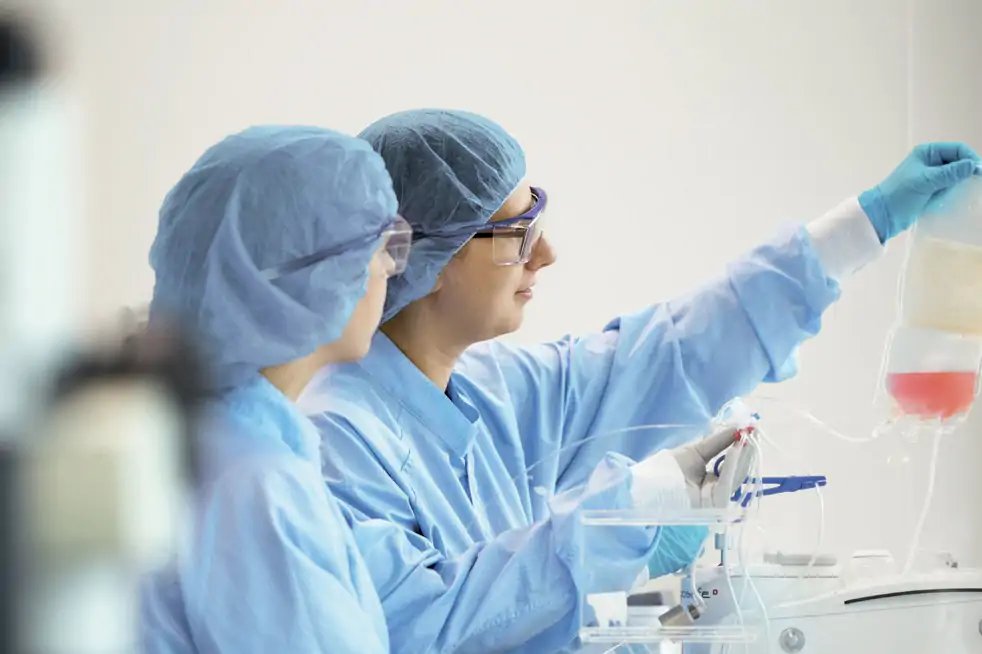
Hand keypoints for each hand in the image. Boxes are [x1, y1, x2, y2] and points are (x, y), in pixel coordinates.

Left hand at [671, 424, 755, 508]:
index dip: (740, 445)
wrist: (654, 488)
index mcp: (712, 477)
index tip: (748, 428)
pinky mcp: (717, 503)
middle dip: (745, 449)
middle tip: (752, 430)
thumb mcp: (695, 451)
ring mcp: (719, 497)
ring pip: (735, 474)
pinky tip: (736, 450)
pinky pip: (728, 482)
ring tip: (746, 437)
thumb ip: (717, 442)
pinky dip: (732, 465)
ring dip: (742, 455)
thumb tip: (736, 428)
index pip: (731, 461)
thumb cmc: (670, 469)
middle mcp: (718, 487)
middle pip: (737, 468)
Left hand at [860, 142, 980, 242]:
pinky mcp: (930, 191)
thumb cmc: (900, 195)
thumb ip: (950, 173)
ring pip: (955, 176)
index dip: (971, 158)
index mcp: (927, 152)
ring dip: (962, 183)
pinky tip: (959, 198)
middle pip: (958, 162)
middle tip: (977, 184)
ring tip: (968, 192)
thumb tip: (973, 165)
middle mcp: (930, 162)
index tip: (980, 173)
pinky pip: (949, 188)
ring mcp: (931, 177)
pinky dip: (955, 192)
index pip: (957, 149)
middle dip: (968, 172)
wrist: (882, 216)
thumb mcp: (926, 181)